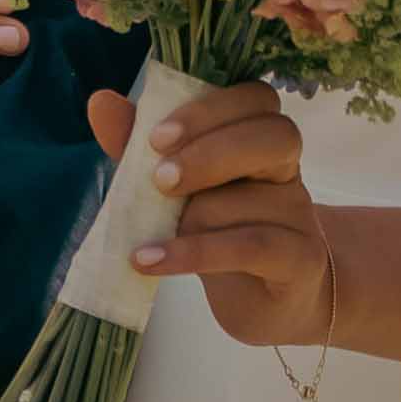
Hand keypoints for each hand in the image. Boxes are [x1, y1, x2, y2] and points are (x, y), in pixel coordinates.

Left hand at [124, 74, 336, 353]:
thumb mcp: (176, 192)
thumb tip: (101, 102)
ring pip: (251, 200)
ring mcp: (298, 216)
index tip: (158, 137)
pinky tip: (148, 260)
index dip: (210, 110)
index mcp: (260, 141)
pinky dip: (193, 252)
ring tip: (149, 237)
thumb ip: (140, 149)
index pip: (257, 99)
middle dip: (211, 152)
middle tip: (160, 181)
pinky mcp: (299, 260)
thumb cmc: (218, 237)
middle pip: (275, 136)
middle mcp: (286, 172)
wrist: (266, 303)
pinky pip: (250, 247)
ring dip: (193, 217)